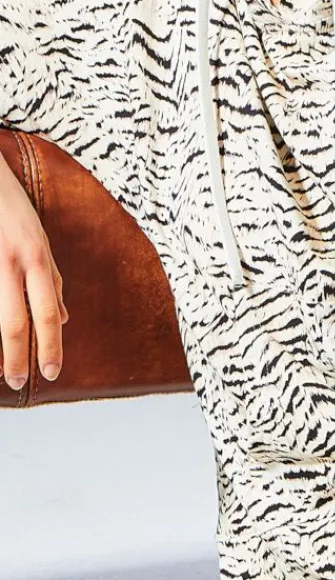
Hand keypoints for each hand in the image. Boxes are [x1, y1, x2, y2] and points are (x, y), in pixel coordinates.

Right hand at [0, 154, 68, 390]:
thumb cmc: (12, 209)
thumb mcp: (40, 239)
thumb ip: (51, 278)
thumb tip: (65, 319)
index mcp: (35, 257)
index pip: (48, 311)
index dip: (51, 345)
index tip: (51, 373)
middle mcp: (11, 262)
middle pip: (15, 321)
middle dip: (17, 358)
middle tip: (18, 382)